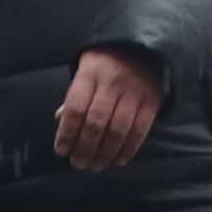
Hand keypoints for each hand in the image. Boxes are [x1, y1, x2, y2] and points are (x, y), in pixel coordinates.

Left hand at [51, 46, 164, 171]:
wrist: (142, 46)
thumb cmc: (106, 64)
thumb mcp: (85, 71)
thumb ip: (75, 96)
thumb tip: (60, 120)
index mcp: (90, 73)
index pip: (75, 109)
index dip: (66, 133)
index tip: (61, 151)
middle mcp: (112, 82)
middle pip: (95, 123)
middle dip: (84, 149)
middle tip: (78, 163)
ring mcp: (134, 92)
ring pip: (117, 131)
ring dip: (104, 154)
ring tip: (94, 165)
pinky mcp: (152, 101)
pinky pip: (139, 131)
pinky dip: (127, 150)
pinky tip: (117, 160)